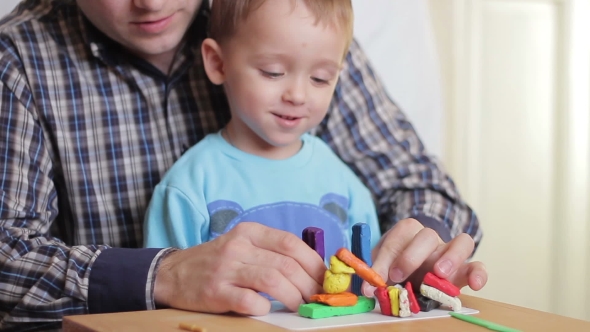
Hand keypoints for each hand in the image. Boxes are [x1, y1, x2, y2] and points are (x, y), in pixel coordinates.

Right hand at [153, 222, 324, 315]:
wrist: (172, 274)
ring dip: (293, 297)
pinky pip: (250, 301)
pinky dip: (264, 308)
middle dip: (308, 284)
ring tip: (299, 306)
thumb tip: (312, 270)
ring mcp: (226, 269)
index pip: (290, 243)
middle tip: (315, 298)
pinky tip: (266, 309)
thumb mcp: (242, 245)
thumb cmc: (217, 262)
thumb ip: (271, 252)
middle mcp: (238, 246)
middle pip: (286, 264)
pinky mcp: (216, 292)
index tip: (324, 278)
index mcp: (249, 231)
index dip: (313, 262)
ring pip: (273, 280)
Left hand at [362, 218, 486, 295]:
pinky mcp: (465, 268)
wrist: (415, 268)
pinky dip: (479, 273)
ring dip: (450, 257)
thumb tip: (367, 288)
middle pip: (427, 236)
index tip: (378, 277)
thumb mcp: (383, 265)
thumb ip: (376, 273)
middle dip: (411, 256)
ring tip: (439, 274)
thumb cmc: (397, 265)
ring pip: (461, 242)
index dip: (385, 258)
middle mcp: (430, 239)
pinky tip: (475, 285)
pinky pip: (478, 265)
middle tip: (399, 275)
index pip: (397, 238)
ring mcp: (450, 251)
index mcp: (407, 232)